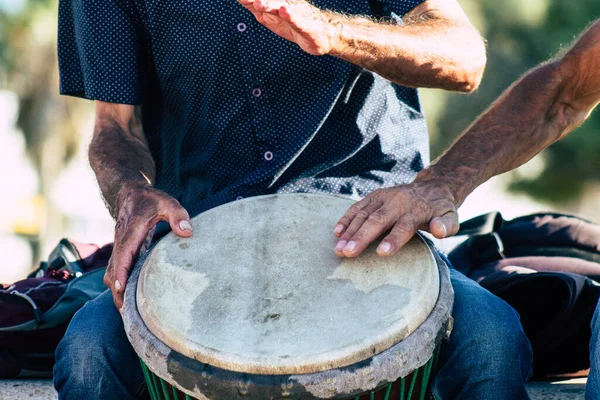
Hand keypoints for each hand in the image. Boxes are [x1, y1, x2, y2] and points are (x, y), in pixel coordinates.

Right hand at [105, 184, 192, 309]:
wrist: (130, 192)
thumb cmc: (150, 199)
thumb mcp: (167, 202)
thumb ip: (178, 215)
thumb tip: (187, 233)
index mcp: (130, 232)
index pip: (121, 256)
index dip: (120, 274)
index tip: (121, 290)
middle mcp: (120, 241)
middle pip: (113, 271)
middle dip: (117, 292)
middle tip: (127, 314)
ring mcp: (119, 247)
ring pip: (112, 273)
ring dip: (117, 291)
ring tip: (128, 312)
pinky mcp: (123, 250)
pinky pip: (117, 270)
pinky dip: (120, 284)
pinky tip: (131, 297)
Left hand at [237, 0, 338, 55]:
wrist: (323, 34)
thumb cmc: (295, 24)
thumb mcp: (271, 17)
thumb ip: (256, 8)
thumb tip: (240, 0)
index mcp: (276, 2)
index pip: (260, 0)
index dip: (249, 0)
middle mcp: (286, 4)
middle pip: (269, 1)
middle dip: (257, 0)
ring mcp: (297, 14)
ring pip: (281, 7)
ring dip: (269, 4)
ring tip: (258, 3)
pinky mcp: (307, 26)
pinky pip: (298, 20)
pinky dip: (291, 16)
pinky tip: (284, 11)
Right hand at [333, 177, 459, 257]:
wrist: (432, 187)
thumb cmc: (440, 210)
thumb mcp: (451, 217)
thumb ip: (446, 225)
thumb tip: (439, 230)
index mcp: (416, 210)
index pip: (403, 226)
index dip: (393, 240)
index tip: (382, 253)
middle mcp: (397, 202)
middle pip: (377, 221)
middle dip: (361, 237)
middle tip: (347, 253)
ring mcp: (383, 197)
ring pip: (363, 214)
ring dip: (349, 232)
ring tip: (338, 249)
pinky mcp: (374, 196)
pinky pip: (357, 207)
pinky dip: (346, 219)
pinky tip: (337, 233)